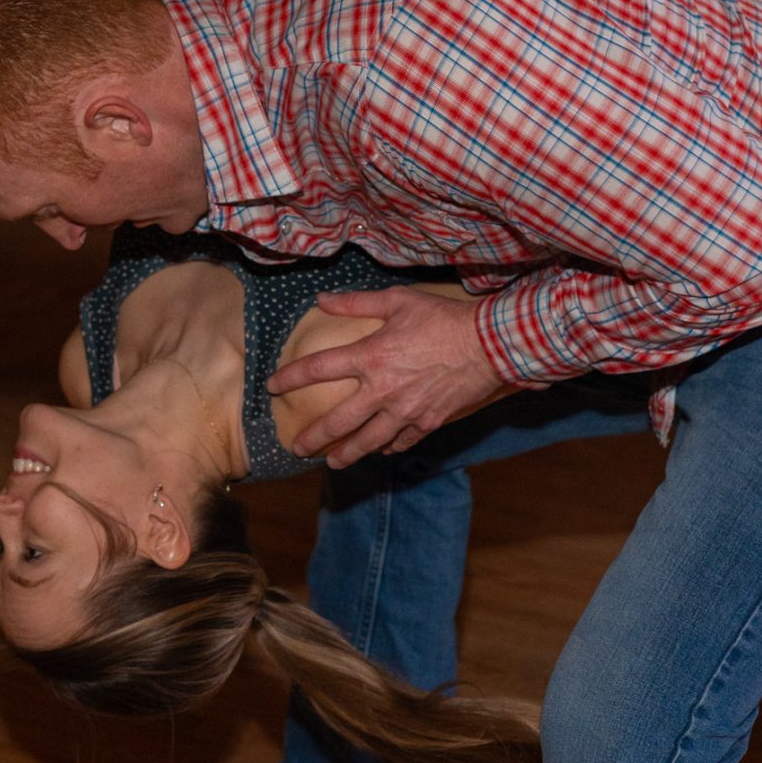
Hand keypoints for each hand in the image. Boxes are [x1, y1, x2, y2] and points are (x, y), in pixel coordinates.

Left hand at [267, 288, 510, 467]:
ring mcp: (405, 411)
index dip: (291, 378)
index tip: (272, 386)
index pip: (318, 369)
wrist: (488, 345)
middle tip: (297, 448)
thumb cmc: (442, 318)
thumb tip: (322, 299)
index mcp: (371, 357)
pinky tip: (382, 450)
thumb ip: (357, 303)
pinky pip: (402, 441)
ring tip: (333, 463)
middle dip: (314, 437)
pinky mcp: (427, 422)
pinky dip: (389, 447)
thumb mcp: (398, 301)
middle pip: (338, 421)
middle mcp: (382, 390)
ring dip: (347, 453)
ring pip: (369, 441)